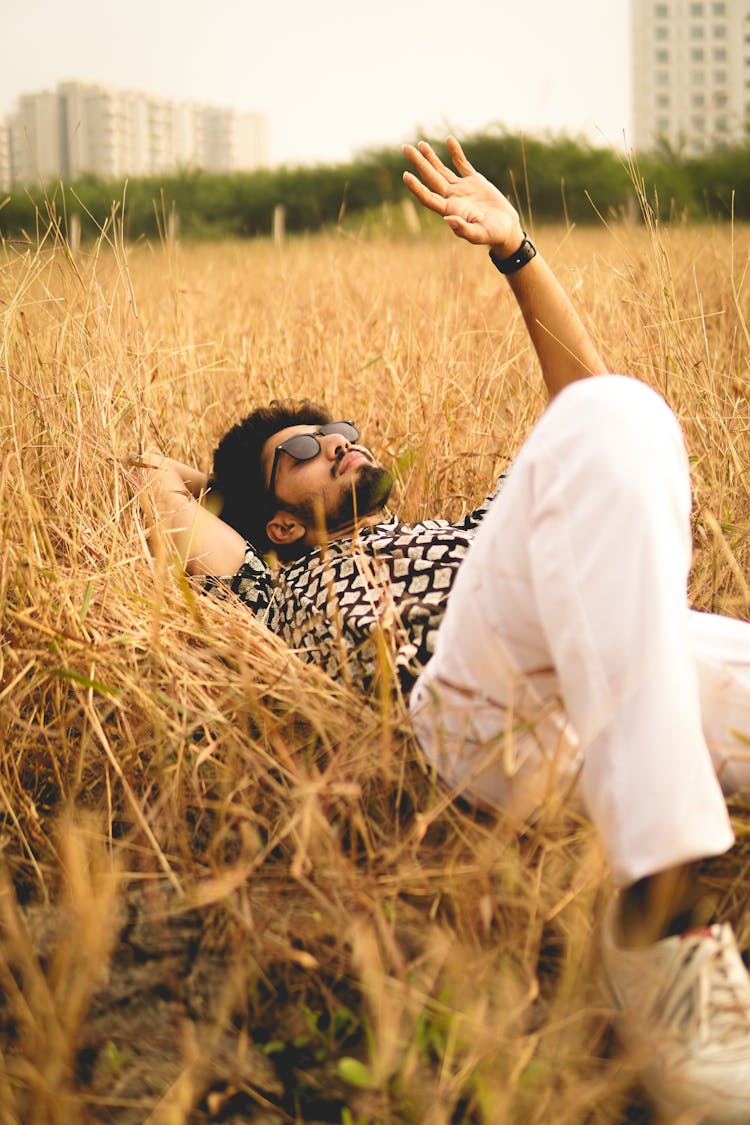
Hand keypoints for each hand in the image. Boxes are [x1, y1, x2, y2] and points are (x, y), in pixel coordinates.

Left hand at [402, 137, 523, 255]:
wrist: (506, 228)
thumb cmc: (492, 235)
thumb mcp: (479, 235)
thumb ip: (464, 229)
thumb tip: (447, 219)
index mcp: (450, 210)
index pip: (428, 197)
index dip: (417, 187)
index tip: (406, 175)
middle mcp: (452, 198)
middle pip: (431, 178)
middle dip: (419, 163)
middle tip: (406, 148)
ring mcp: (462, 188)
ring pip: (442, 170)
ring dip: (430, 157)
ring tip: (420, 144)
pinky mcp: (474, 181)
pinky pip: (462, 163)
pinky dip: (456, 152)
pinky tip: (449, 140)